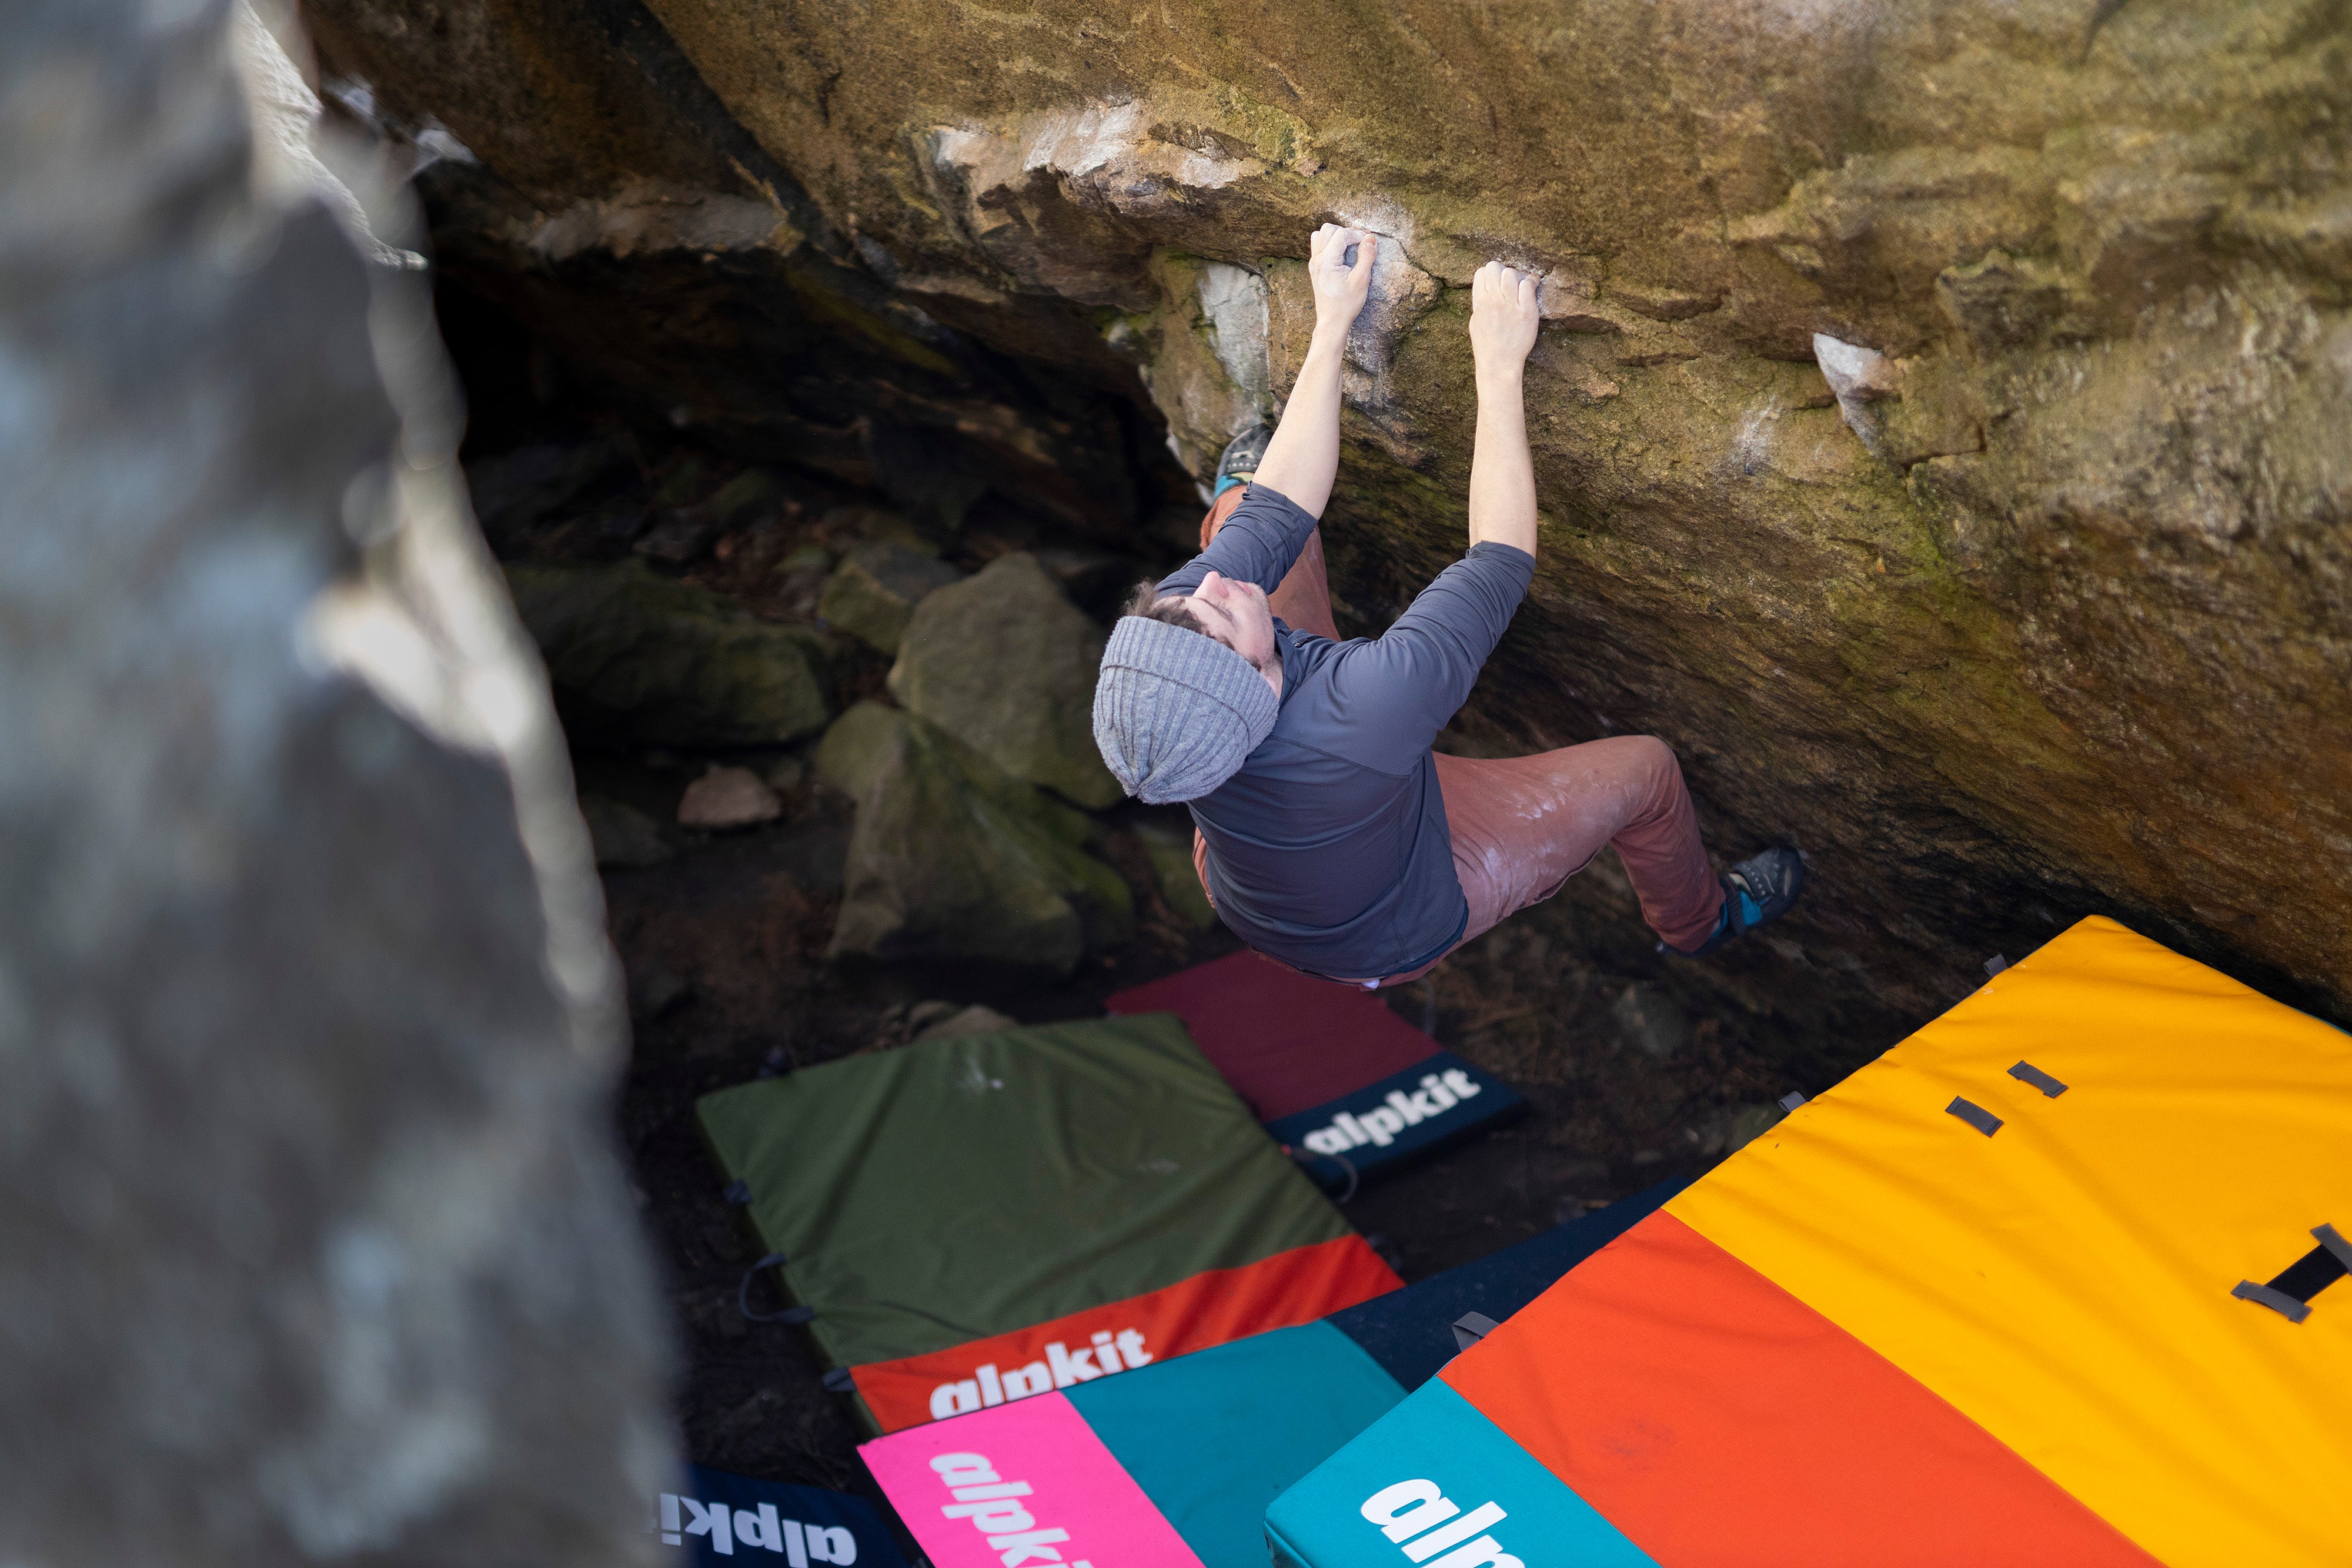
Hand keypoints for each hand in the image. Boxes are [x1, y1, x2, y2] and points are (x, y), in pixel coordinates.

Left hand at [1306, 223, 1376, 338]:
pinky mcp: (1315, 267)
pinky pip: (1318, 245)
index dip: (1357, 235)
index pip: (1341, 234)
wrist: (1332, 321)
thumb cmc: (1347, 304)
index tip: (1367, 243)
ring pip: (1320, 234)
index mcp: (1327, 261)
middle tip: (1359, 243)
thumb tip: (1370, 238)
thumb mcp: (1361, 280)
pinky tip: (1340, 253)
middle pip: (1328, 229)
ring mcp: (1314, 263)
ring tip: (1349, 246)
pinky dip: (1329, 243)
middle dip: (1346, 232)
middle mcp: (1317, 259)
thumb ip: (1366, 256)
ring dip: (1336, 235)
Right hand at [1469, 260, 1539, 374]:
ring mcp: (1510, 305)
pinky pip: (1528, 285)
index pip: (1482, 271)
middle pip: (1495, 267)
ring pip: (1511, 273)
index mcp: (1480, 302)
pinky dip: (1531, 282)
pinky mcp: (1527, 311)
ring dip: (1517, 277)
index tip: (1497, 283)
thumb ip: (1480, 302)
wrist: (1499, 363)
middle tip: (1510, 283)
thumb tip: (1485, 288)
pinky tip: (1533, 286)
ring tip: (1522, 286)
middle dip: (1503, 272)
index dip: (1490, 274)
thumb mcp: (1476, 321)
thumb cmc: (1487, 345)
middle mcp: (1493, 301)